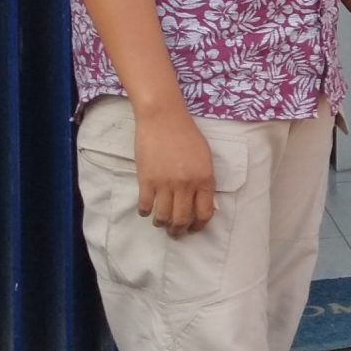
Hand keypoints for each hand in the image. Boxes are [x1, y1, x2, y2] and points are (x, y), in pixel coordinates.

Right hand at [133, 105, 215, 235]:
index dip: (199, 225)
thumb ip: (205, 180)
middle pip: (182, 220)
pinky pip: (145, 207)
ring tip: (161, 222)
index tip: (194, 228)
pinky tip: (147, 209)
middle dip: (179, 230)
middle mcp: (186, 185)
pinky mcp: (146, 181)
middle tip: (175, 231)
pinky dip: (146, 212)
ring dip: (162, 224)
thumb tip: (203, 202)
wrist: (163, 119)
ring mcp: (165, 184)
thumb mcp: (205, 157)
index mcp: (204, 179)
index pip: (205, 213)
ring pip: (163, 217)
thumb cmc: (186, 135)